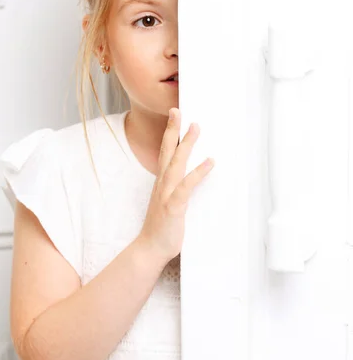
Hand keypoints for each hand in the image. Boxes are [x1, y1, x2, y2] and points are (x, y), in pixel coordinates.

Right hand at [138, 108, 214, 263]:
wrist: (149, 249)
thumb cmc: (161, 227)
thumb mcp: (167, 202)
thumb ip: (177, 188)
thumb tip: (189, 176)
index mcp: (161, 182)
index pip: (164, 152)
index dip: (169, 133)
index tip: (174, 115)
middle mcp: (162, 184)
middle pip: (167, 151)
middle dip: (173, 130)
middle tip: (178, 110)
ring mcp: (166, 195)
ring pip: (176, 164)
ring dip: (186, 145)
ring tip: (196, 127)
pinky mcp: (173, 207)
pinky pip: (186, 186)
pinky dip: (198, 173)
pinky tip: (209, 162)